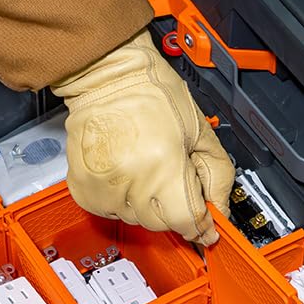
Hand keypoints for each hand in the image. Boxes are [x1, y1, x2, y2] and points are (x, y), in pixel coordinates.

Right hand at [51, 30, 234, 246]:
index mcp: (165, 165)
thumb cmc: (152, 93)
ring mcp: (104, 186)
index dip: (202, 226)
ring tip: (146, 168)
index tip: (206, 227)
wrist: (108, 76)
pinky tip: (126, 173)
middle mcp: (131, 180)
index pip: (187, 220)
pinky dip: (121, 200)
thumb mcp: (201, 131)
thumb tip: (219, 210)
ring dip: (147, 204)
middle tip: (173, 177)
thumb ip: (217, 175)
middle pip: (162, 224)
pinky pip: (110, 211)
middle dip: (174, 209)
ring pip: (136, 219)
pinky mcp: (84, 188)